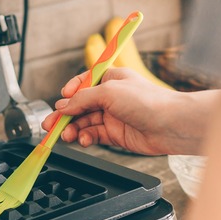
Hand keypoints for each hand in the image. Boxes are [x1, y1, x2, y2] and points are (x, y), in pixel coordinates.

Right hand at [43, 68, 219, 155]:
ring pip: (84, 122)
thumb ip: (83, 99)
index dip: (69, 93)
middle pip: (80, 106)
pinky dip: (85, 138)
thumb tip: (63, 106)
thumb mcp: (109, 92)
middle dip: (64, 115)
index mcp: (110, 79)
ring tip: (65, 135)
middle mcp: (111, 97)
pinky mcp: (116, 135)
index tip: (59, 102)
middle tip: (50, 125)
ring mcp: (113, 116)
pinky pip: (93, 135)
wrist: (170, 124)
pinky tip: (82, 140)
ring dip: (72, 128)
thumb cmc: (148, 101)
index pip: (82, 84)